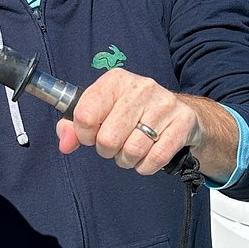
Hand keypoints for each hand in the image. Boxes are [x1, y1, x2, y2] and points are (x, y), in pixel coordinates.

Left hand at [55, 68, 234, 178]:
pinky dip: (145, 166)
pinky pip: (155, 158)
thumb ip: (73, 126)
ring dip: (126, 160)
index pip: (85, 114)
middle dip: (106, 150)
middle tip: (113, 145)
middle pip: (108, 138)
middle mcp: (141, 88)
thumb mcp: (101, 111)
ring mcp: (164, 104)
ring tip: (129, 150)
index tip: (90, 136)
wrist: (180, 114)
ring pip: (132, 151)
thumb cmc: (132, 114)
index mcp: (115, 81)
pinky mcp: (183, 122)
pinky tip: (145, 157)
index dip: (83, 134)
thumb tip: (65, 144)